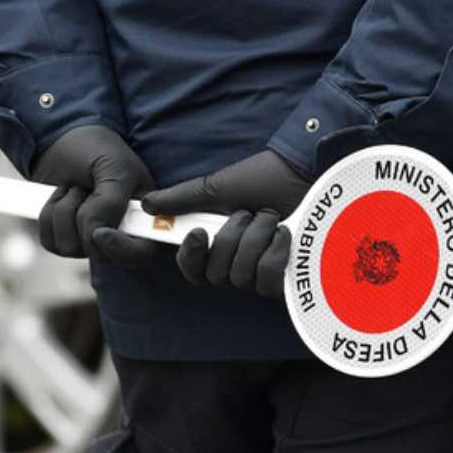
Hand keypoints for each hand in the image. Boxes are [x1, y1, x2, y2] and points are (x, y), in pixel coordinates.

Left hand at [30, 125, 158, 265]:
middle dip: (84, 216)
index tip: (99, 232)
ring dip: (64, 211)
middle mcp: (120, 233)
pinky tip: (61, 196)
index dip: (121, 250)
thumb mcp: (113, 168)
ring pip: (70, 248)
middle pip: (100, 254)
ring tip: (74, 188)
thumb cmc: (97, 149)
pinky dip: (48, 215)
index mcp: (145, 217)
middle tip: (87, 188)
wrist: (61, 139)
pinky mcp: (65, 237)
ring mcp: (91, 239)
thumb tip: (98, 233)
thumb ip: (111, 203)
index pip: (141, 253)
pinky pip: (50, 242)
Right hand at [141, 150, 310, 296]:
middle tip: (248, 214)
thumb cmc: (265, 177)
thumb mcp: (218, 186)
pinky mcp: (289, 276)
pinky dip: (275, 254)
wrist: (304, 171)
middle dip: (231, 240)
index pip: (194, 271)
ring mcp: (265, 270)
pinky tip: (286, 234)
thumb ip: (183, 199)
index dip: (190, 259)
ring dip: (255, 242)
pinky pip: (268, 281)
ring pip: (242, 278)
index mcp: (220, 242)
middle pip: (217, 274)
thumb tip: (147, 204)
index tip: (199, 234)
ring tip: (271, 217)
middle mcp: (241, 260)